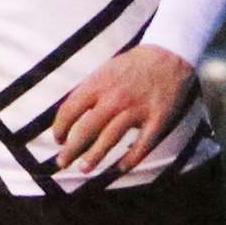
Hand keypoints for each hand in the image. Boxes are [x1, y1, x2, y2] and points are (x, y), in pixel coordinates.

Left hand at [53, 45, 191, 173]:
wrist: (168, 55)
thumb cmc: (131, 66)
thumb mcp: (103, 72)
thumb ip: (87, 92)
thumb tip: (68, 116)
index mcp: (97, 85)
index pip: (69, 111)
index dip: (59, 128)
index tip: (58, 139)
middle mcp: (114, 98)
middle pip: (86, 129)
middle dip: (71, 149)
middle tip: (62, 162)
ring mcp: (136, 109)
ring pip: (110, 139)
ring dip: (95, 157)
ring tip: (84, 169)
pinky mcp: (158, 119)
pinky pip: (143, 144)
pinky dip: (131, 158)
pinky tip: (121, 168)